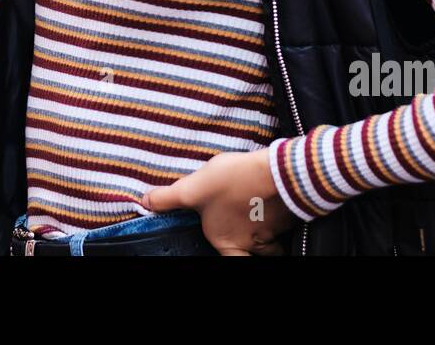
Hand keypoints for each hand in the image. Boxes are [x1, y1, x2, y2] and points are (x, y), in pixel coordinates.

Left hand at [142, 148, 301, 255]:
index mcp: (226, 242)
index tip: (232, 251)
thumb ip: (169, 198)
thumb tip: (145, 201)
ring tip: (264, 221)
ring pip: (272, 245)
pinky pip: (284, 227)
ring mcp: (272, 232)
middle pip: (257, 255)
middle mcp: (250, 243)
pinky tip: (276, 203)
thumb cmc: (233, 183)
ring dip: (270, 238)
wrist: (277, 173)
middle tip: (253, 239)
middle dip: (258, 251)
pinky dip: (280, 220)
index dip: (232, 258)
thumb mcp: (193, 188)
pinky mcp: (289, 217)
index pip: (231, 262)